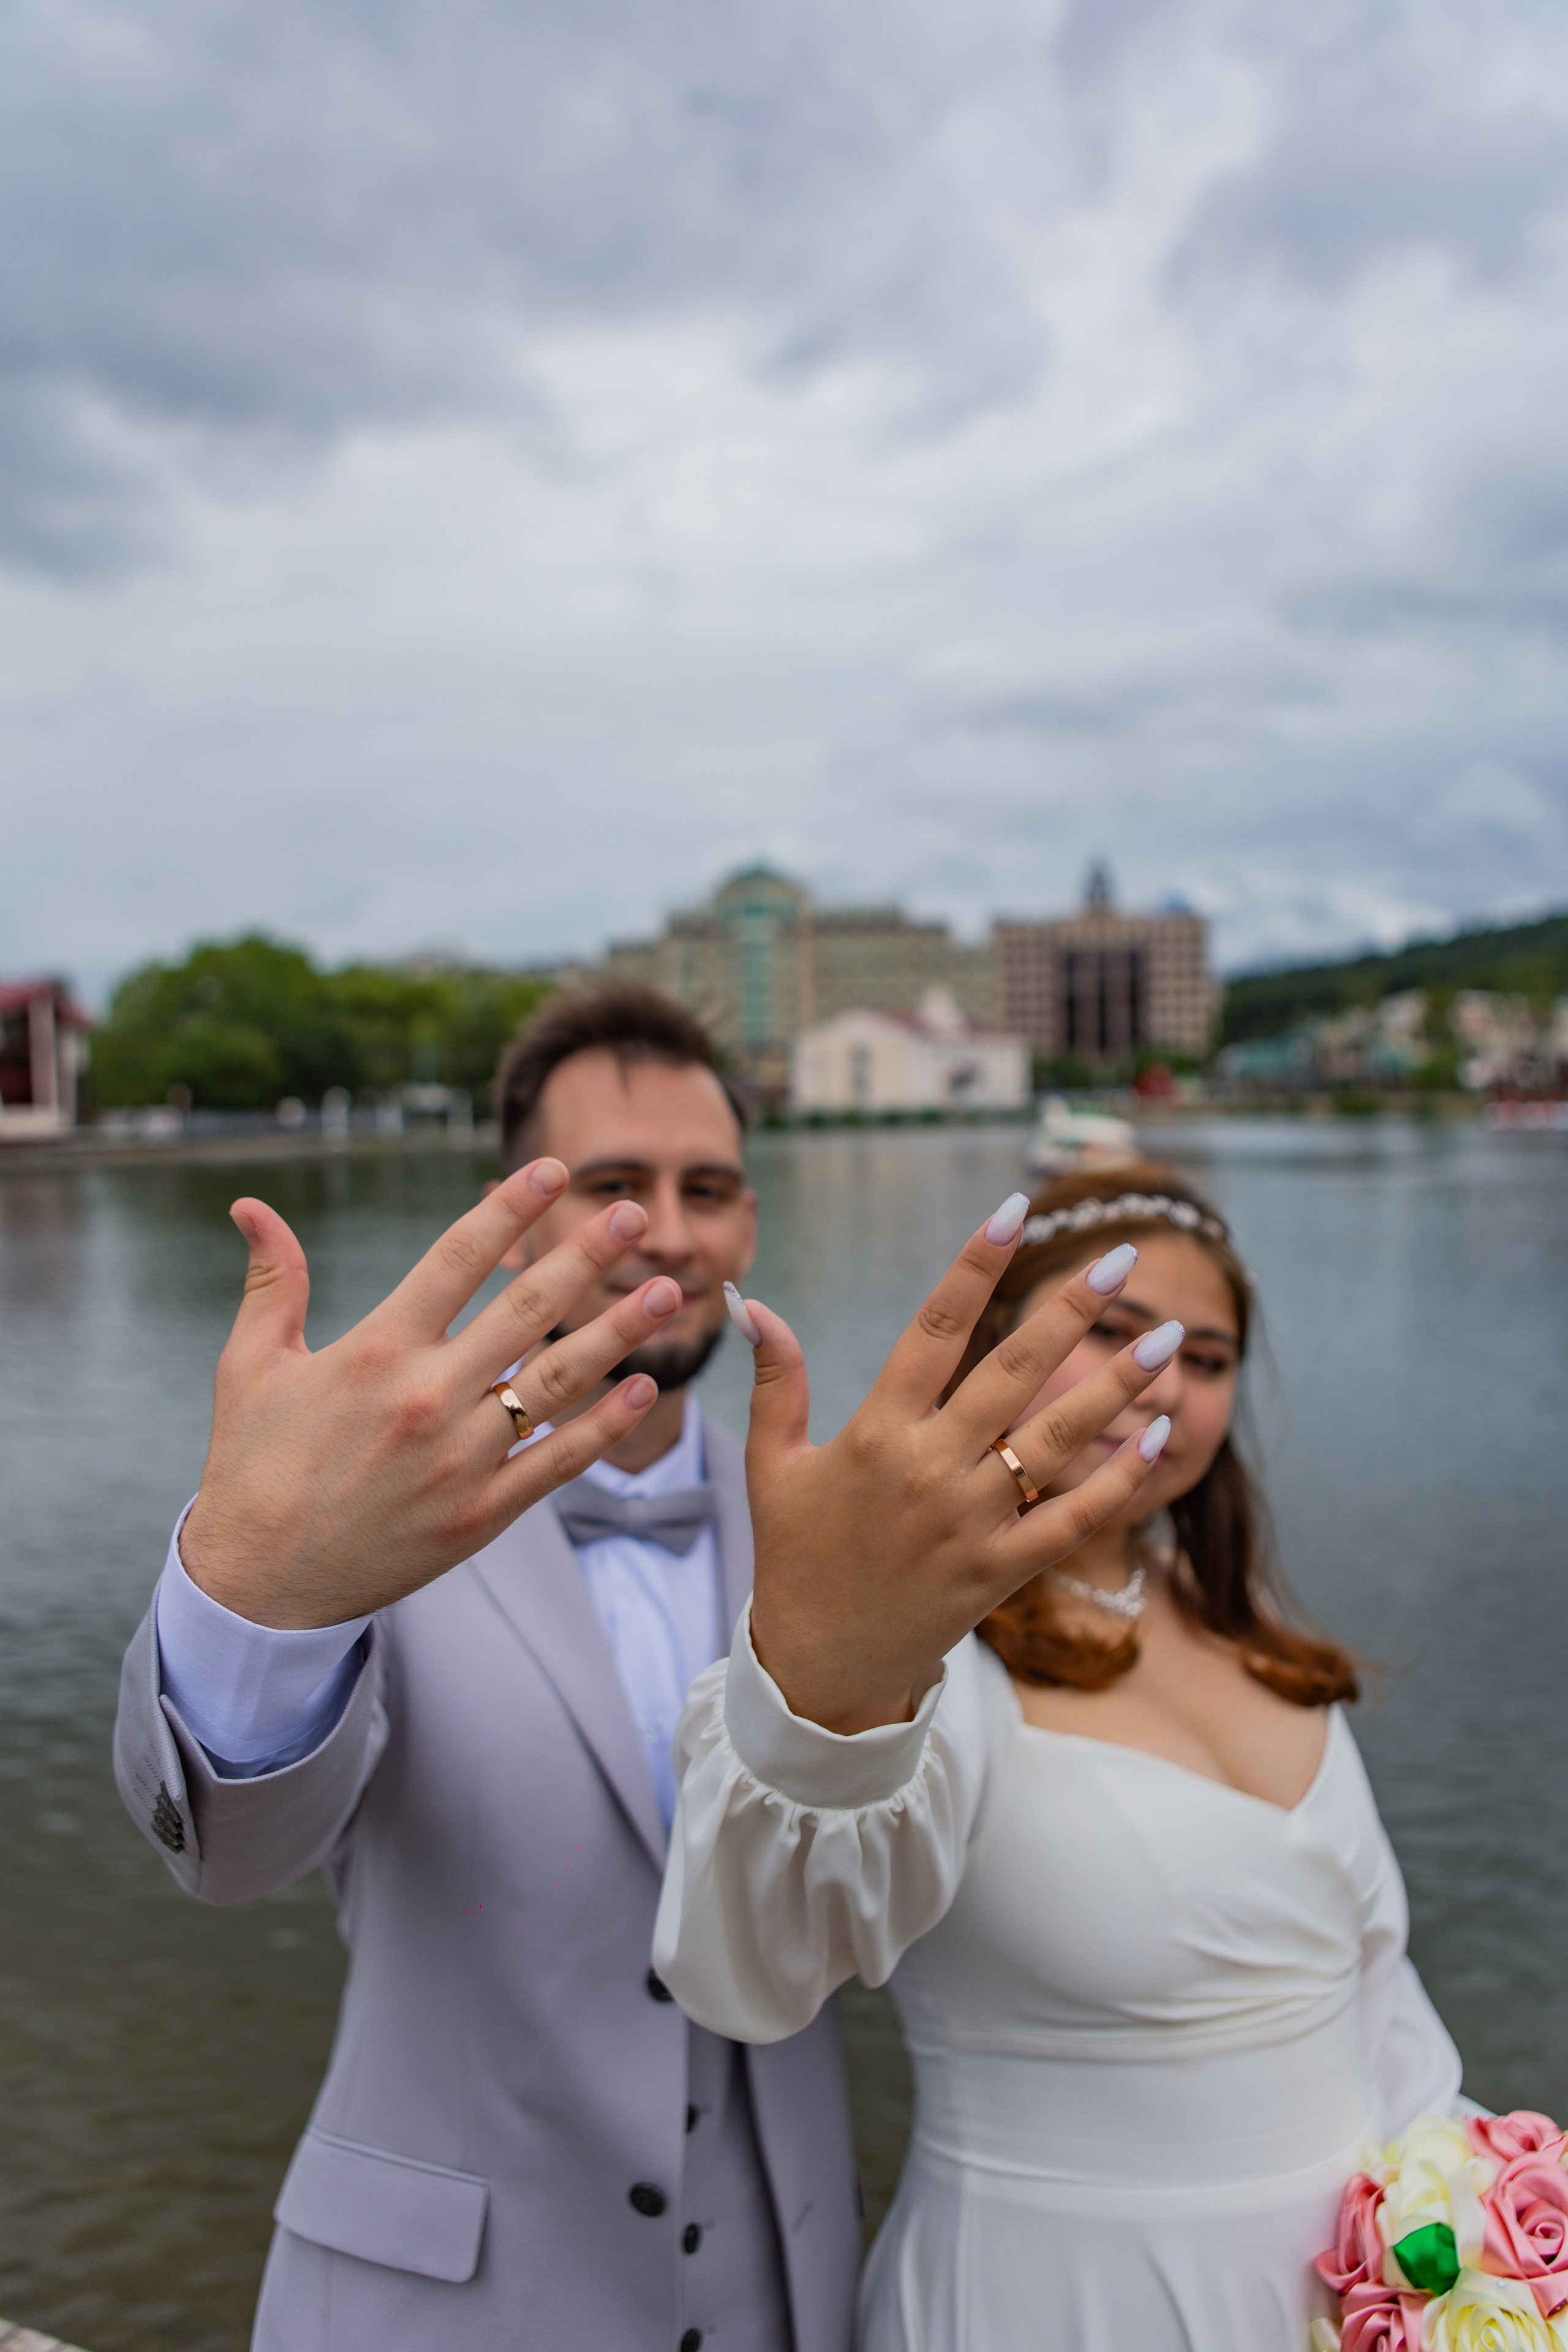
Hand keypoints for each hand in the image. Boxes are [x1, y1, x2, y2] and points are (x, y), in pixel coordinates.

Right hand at [180, 1159, 676, 1627]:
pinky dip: (606, 1426)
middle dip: (588, 1256)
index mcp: (376, 1350)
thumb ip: (272, 1281)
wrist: (258, 1586)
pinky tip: (644, 1389)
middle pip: (527, 1310)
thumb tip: (252, 1207)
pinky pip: (558, 1461)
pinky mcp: (481, 1514)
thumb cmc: (251, 1466)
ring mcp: (461, 1459)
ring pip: (559, 1381)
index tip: (553, 1170)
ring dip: (620, 1332)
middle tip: (637, 1215)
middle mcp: (428, 1397)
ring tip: (670, 1291)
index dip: (510, 1209)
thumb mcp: (250, 1366)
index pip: (458, 1257)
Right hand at [732, 1208, 1173, 1731]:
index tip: (1015, 1212)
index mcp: (875, 1432)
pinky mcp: (1002, 1571)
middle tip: (1120, 1261)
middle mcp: (929, 1468)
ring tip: (1165, 1338)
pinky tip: (1157, 1436)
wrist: (818, 1666)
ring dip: (1117, 1385)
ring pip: (1058, 1438)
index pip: (933, 1330)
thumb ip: (777, 1382)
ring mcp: (971, 1522)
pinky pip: (1074, 1518)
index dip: (975, 1266)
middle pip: (1013, 1370)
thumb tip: (755, 1306)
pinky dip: (1120, 1478)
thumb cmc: (795, 1556)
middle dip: (1071, 1310)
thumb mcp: (772, 1466)